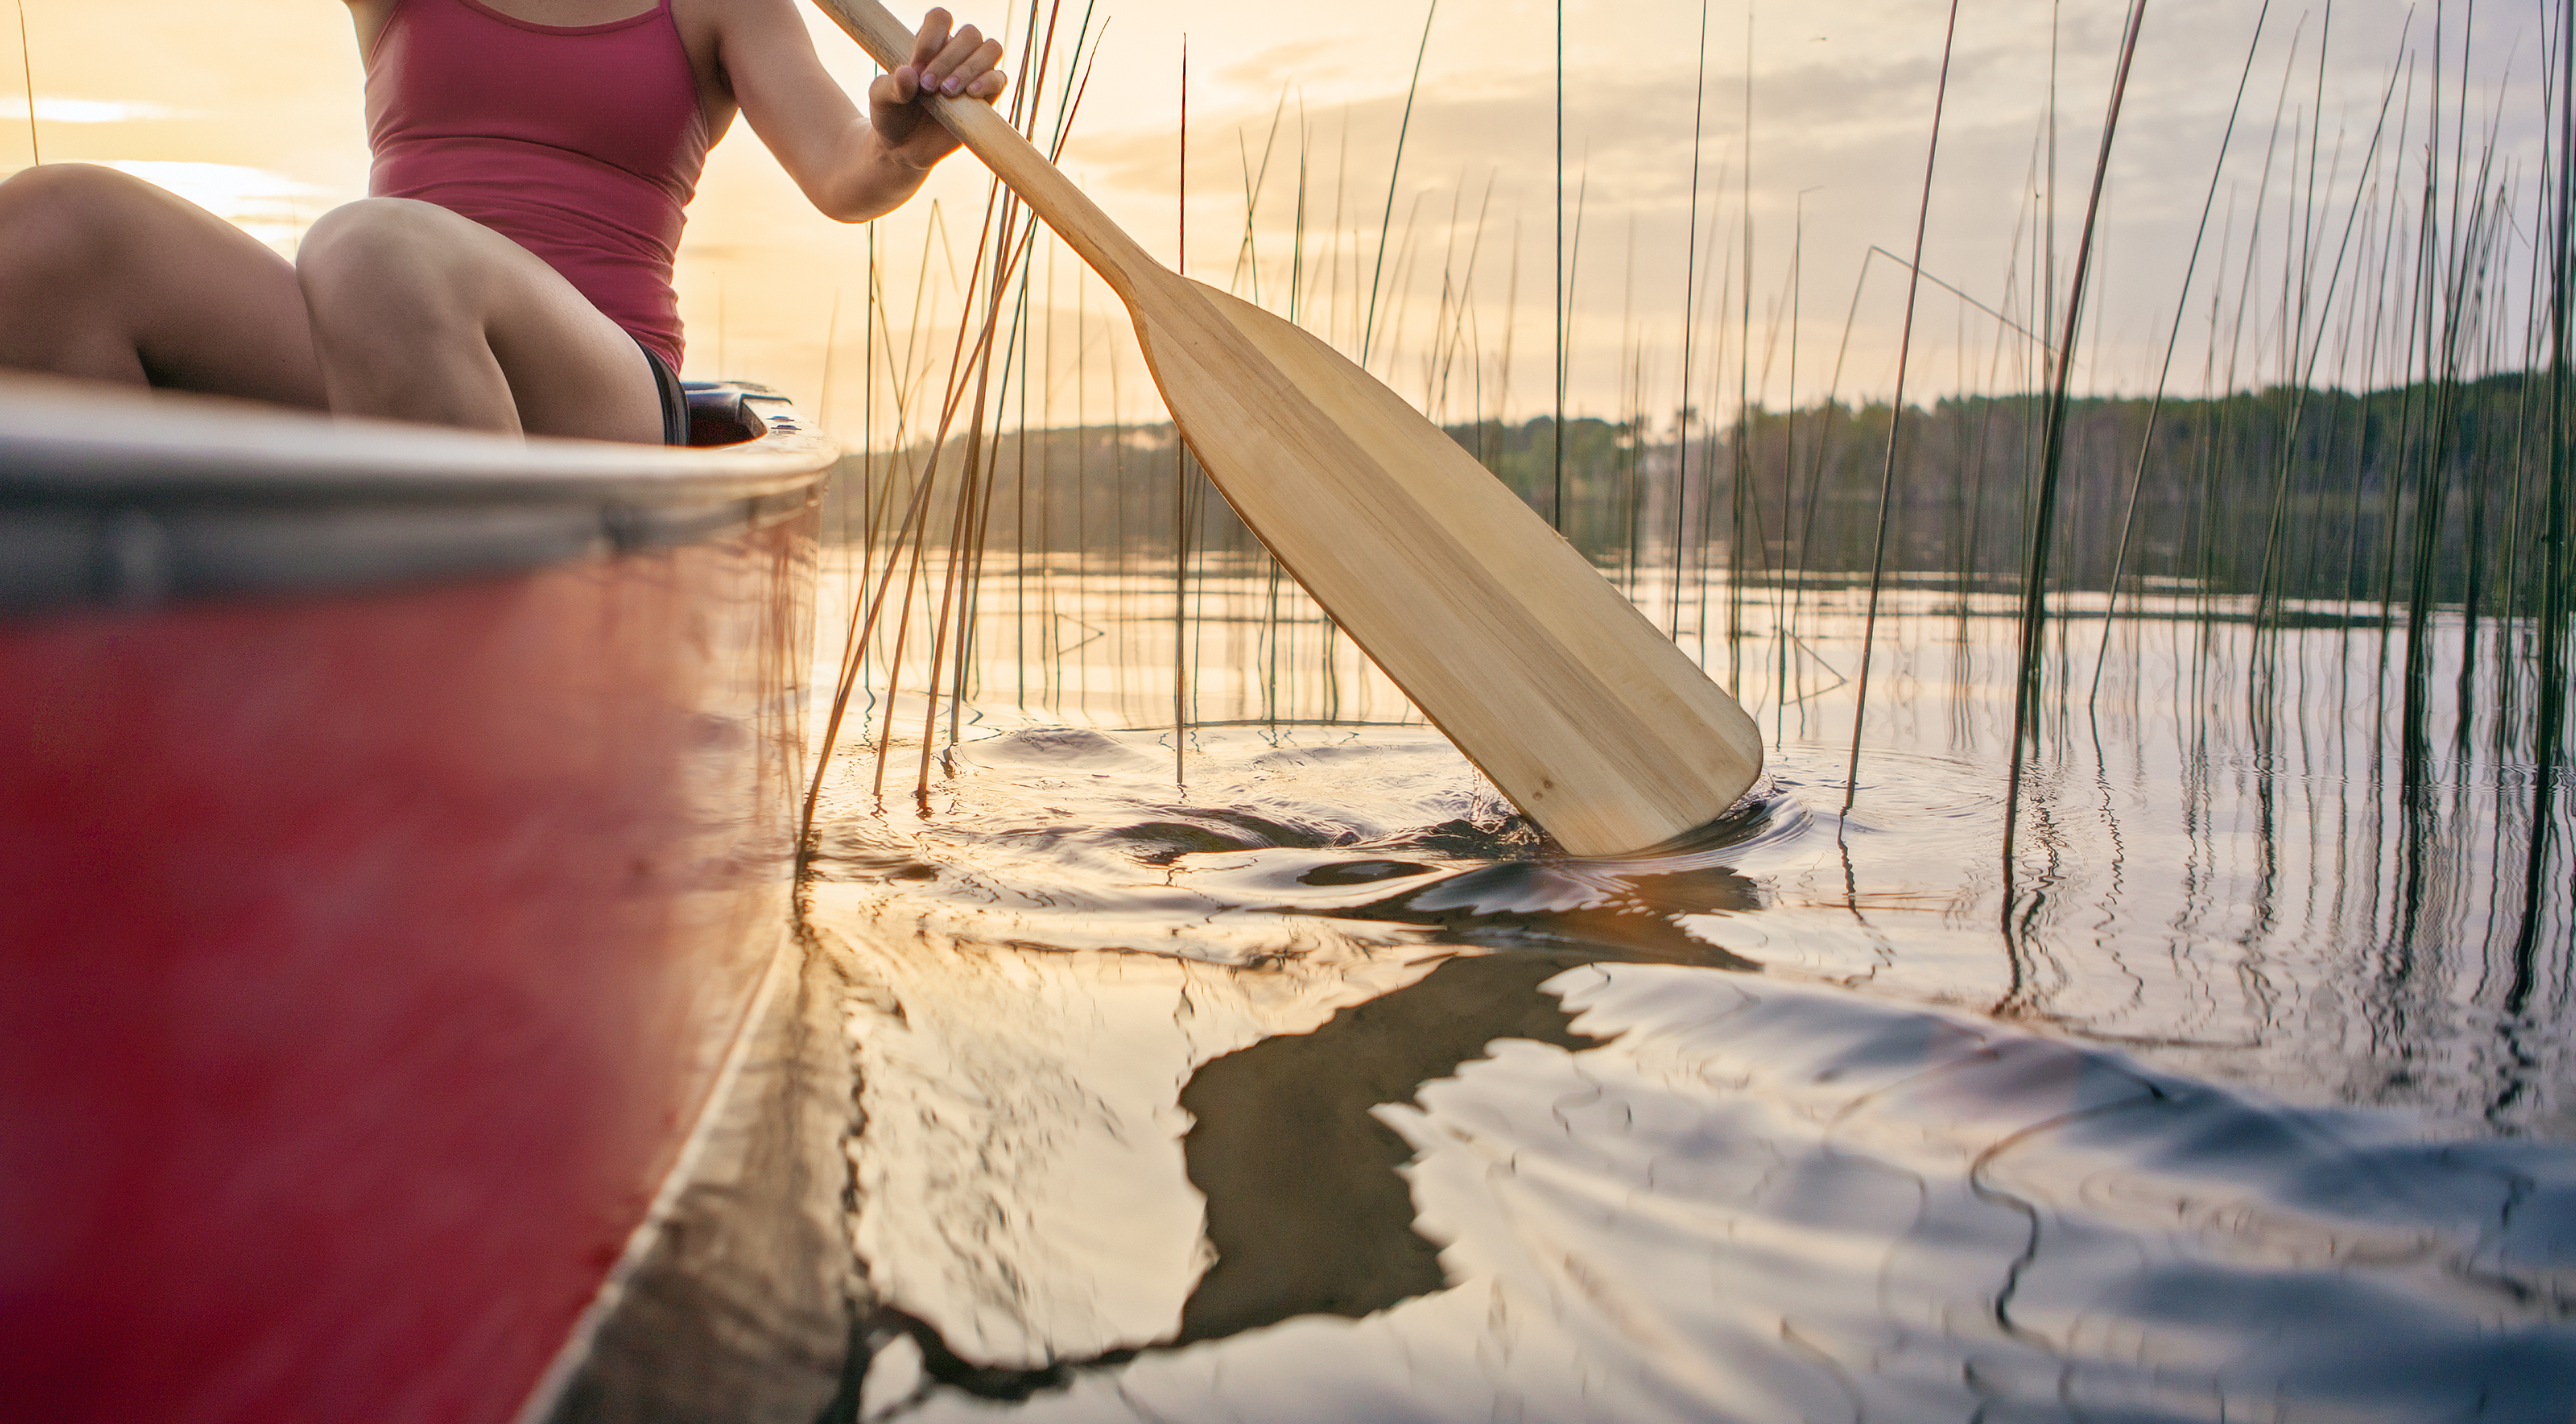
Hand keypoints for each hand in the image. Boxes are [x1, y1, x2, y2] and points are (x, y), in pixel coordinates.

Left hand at [867, 8, 1007, 169]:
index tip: (915, 68)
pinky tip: (970, 94)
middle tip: (928, 86)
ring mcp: (974, 73)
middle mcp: (955, 52)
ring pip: (990, 48)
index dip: (930, 38)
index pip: (940, 19)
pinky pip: (999, 78)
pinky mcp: (987, 96)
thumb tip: (908, 73)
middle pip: (969, 34)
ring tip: (947, 91)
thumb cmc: (891, 115)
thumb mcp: (880, 98)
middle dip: (948, 59)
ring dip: (970, 67)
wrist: (903, 149)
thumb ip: (892, 85)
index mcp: (928, 42)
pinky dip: (988, 81)